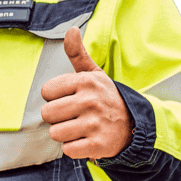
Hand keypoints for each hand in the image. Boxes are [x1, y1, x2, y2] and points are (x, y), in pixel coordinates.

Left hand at [40, 27, 132, 159]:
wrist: (134, 125)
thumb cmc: (105, 98)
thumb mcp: (94, 74)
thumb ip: (77, 53)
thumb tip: (71, 29)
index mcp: (86, 81)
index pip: (46, 92)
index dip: (55, 97)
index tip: (70, 98)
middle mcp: (91, 100)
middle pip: (47, 114)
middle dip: (58, 117)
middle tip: (75, 115)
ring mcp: (95, 123)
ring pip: (56, 133)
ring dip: (66, 133)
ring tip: (81, 127)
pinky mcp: (98, 145)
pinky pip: (68, 150)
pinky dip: (75, 148)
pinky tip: (87, 139)